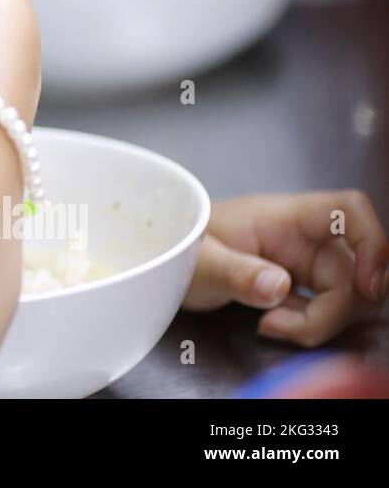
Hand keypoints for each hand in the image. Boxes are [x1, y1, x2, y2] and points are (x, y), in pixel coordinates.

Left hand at [183, 191, 388, 345]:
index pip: (348, 210)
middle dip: (333, 310)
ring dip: (319, 322)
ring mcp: (304, 262)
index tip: (366, 284)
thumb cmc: (181, 245)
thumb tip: (279, 287)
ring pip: (346, 295)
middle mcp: (304, 237)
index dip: (371, 242)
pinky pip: (326, 309)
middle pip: (355, 270)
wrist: (167, 257)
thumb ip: (237, 273)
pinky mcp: (300, 285)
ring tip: (270, 325)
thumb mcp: (201, 261)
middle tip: (280, 325)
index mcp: (284, 216)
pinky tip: (272, 324)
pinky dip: (308, 325)